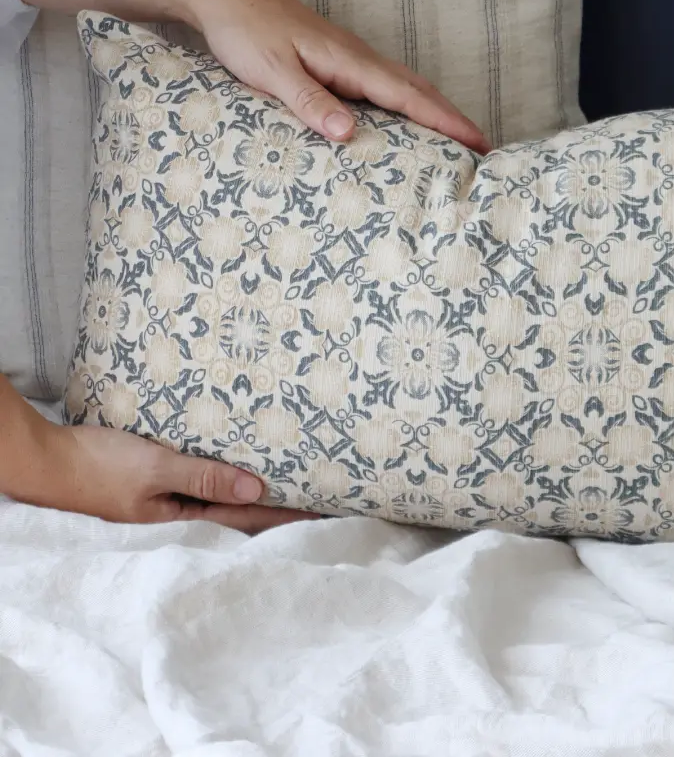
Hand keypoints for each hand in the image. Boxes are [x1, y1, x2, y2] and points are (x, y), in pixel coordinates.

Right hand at [50, 424, 309, 532]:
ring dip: (251, 495)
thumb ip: (205, 477)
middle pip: (237, 514)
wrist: (47, 460)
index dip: (283, 515)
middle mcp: (177, 515)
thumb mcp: (156, 468)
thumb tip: (256, 490)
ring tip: (289, 488)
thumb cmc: (97, 466)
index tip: (320, 513)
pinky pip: (197, 484)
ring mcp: (164, 501)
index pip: (245, 519)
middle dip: (275, 509)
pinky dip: (223, 480)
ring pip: (219, 499)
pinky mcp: (153, 484)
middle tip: (317, 503)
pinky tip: (236, 473)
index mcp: (180, 519)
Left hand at [193, 0, 492, 153]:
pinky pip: (383, 86)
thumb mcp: (272, 71)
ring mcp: (348, 57)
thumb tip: (349, 133)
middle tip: (482, 146)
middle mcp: (358, 58)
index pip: (410, 96)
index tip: (478, 141)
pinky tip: (404, 119)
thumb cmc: (245, 30)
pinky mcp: (335, 60)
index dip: (446, 121)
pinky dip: (408, 104)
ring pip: (404, 87)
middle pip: (419, 90)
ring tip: (456, 138)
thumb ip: (310, 101)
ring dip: (434, 111)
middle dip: (452, 118)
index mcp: (350, 61)